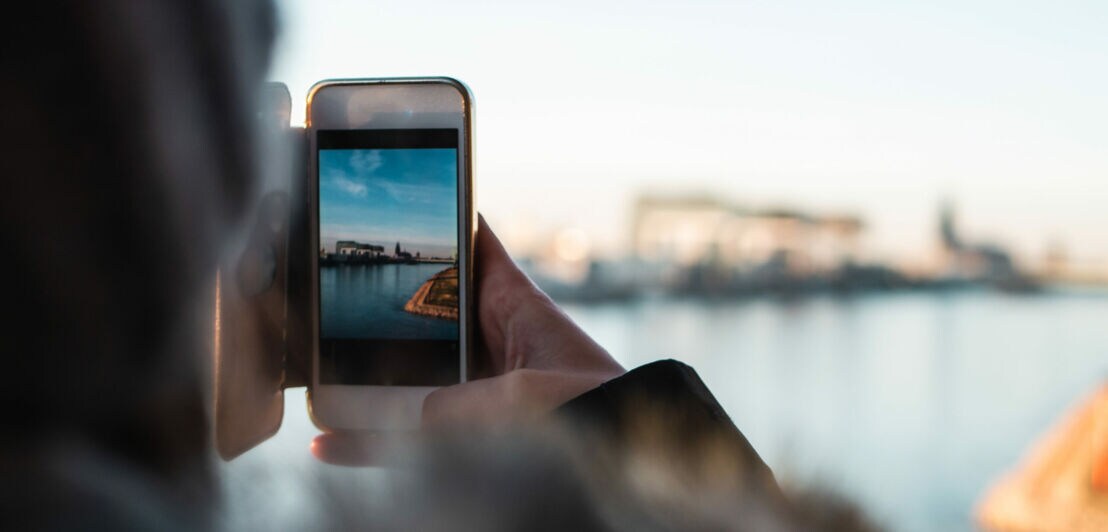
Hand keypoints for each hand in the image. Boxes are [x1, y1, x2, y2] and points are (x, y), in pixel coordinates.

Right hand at [311, 215, 624, 464]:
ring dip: (361, 376)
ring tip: (311, 371)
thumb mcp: (523, 399)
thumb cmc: (599, 412)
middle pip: (421, 307)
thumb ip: (456, 406)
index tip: (404, 191)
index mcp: (514, 305)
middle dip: (374, 301)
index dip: (441, 214)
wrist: (631, 460)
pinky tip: (327, 444)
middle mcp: (491, 339)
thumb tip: (404, 420)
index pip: (473, 243)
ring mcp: (476, 385)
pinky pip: (406, 436)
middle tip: (320, 291)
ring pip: (406, 372)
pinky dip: (368, 441)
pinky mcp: (468, 432)